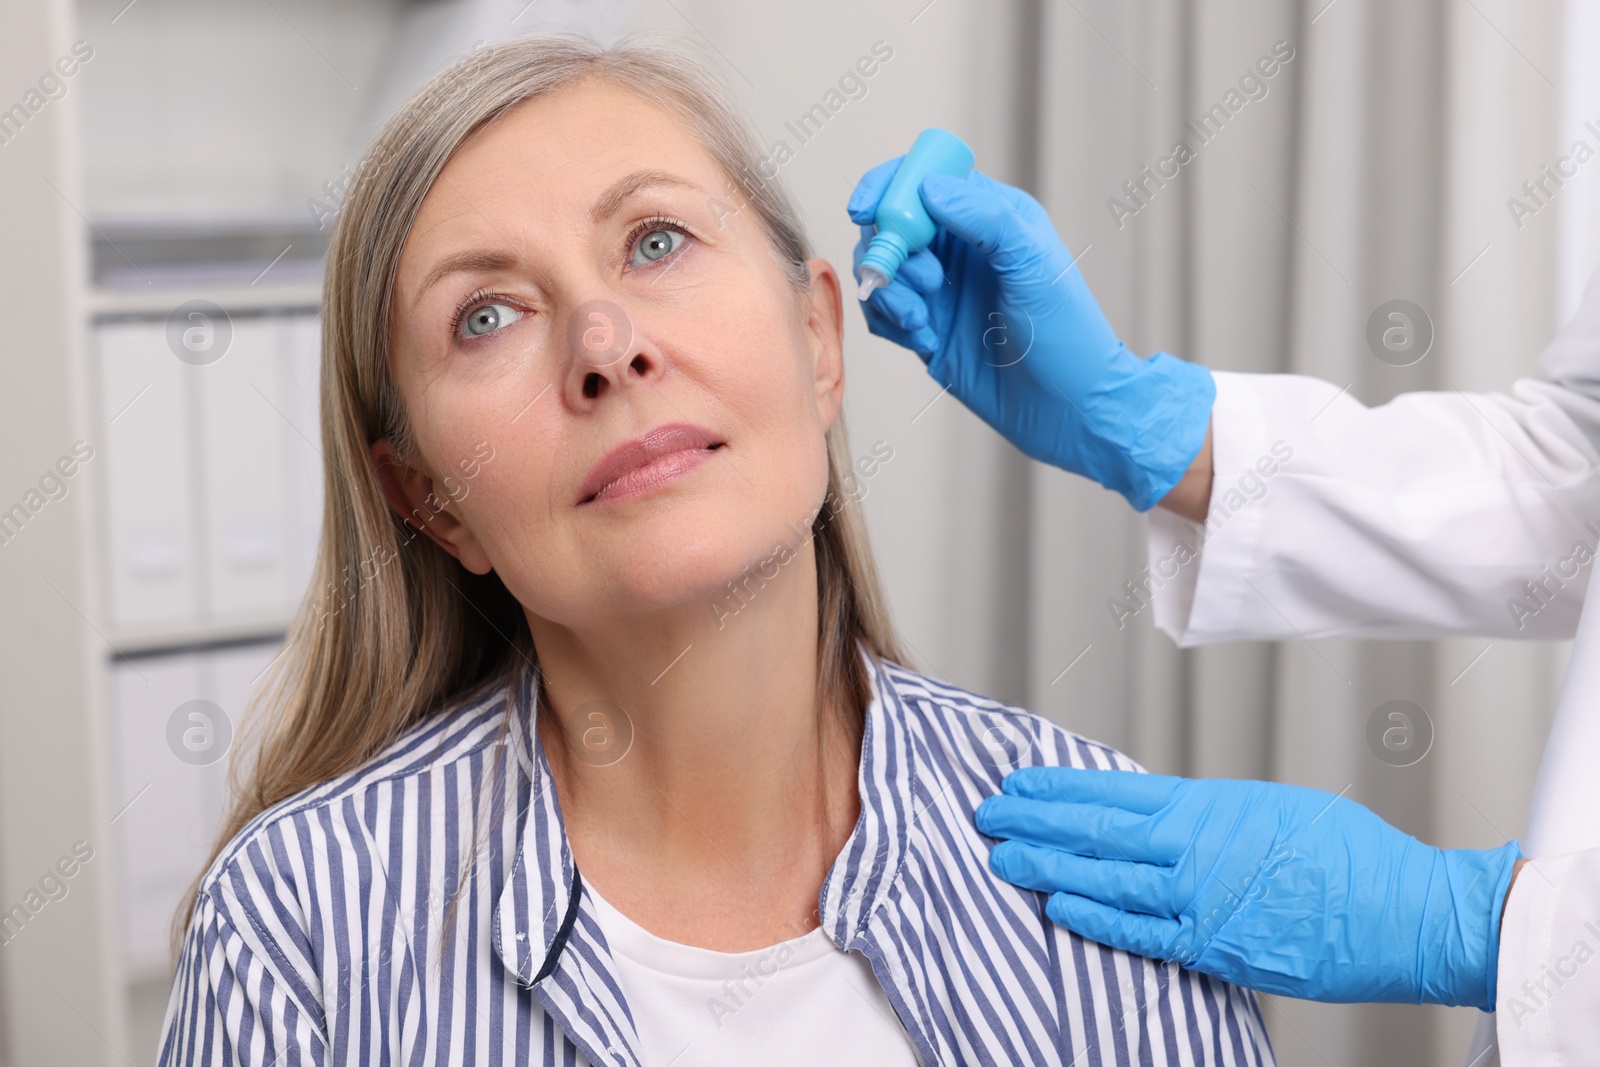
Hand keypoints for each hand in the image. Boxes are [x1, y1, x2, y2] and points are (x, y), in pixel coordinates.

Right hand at [847, 160, 1214, 510]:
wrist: (1066, 408)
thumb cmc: (1067, 334)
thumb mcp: (1033, 265)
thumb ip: (983, 219)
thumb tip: (929, 187)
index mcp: (989, 216)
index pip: (925, 180)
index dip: (889, 188)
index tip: (866, 211)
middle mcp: (960, 247)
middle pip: (891, 224)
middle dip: (890, 250)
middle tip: (926, 285)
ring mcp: (940, 289)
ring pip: (881, 269)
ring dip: (889, 291)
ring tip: (920, 320)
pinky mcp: (926, 328)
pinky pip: (882, 312)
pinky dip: (889, 322)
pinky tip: (923, 339)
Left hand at [974, 767, 1521, 1007]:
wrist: (1403, 913)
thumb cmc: (1348, 855)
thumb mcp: (1268, 807)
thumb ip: (1206, 813)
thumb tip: (1161, 816)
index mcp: (1206, 806)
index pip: (1110, 792)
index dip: (1056, 789)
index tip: (1017, 784)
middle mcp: (1193, 851)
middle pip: (1094, 833)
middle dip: (1034, 824)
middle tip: (989, 816)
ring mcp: (1198, 902)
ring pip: (1104, 882)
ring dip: (1048, 869)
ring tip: (1004, 860)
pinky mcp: (1212, 949)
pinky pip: (1139, 935)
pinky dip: (1094, 921)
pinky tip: (1058, 910)